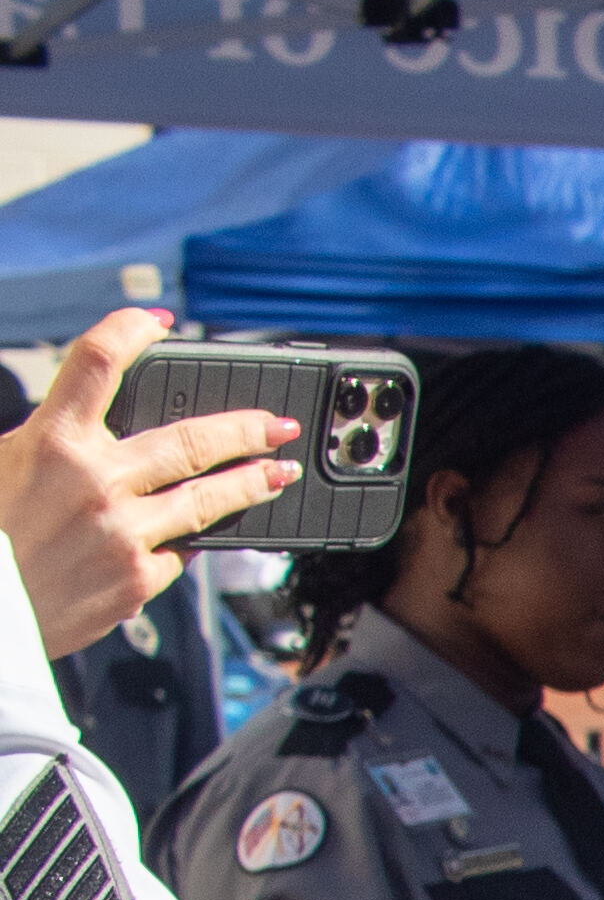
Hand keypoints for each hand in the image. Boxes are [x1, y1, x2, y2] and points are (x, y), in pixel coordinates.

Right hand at [0, 311, 297, 648]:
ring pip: (207, 498)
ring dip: (252, 482)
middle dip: (244, 428)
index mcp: (51, 441)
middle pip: (189, 439)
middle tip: (278, 424)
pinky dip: (190, 539)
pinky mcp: (138, 578)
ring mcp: (122, 531)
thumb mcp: (7, 462)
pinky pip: (181, 550)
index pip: (96, 364)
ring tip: (280, 472)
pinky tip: (206, 533)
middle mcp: (94, 481)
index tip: (159, 321)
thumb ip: (57, 439)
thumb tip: (104, 422)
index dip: (130, 331)